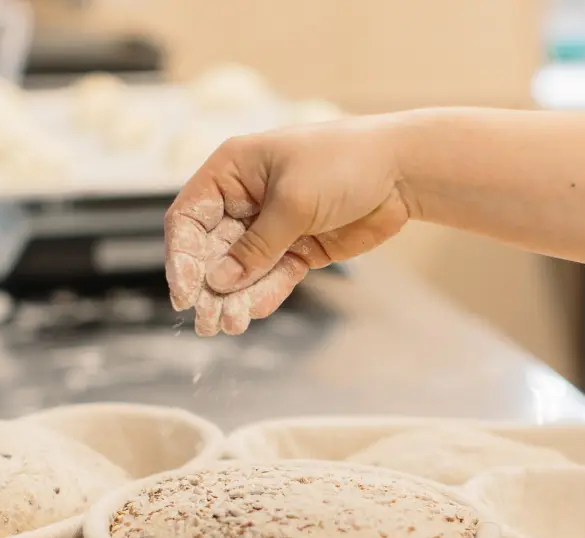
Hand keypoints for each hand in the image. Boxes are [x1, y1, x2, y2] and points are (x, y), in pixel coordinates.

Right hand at [163, 116, 412, 335]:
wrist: (402, 171)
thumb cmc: (344, 164)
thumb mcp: (293, 203)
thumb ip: (255, 247)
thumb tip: (218, 282)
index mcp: (232, 171)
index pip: (189, 217)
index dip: (182, 256)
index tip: (185, 292)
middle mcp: (245, 198)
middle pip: (211, 250)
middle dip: (209, 287)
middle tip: (207, 322)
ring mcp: (271, 225)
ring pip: (240, 270)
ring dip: (234, 298)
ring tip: (231, 326)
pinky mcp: (297, 248)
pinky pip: (270, 276)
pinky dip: (262, 295)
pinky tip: (252, 313)